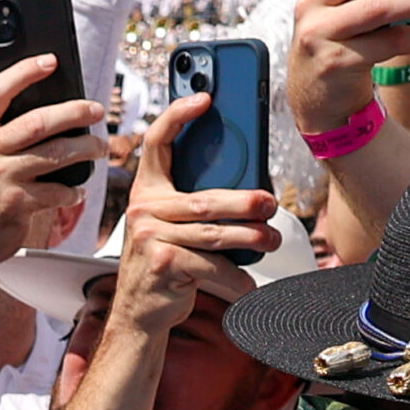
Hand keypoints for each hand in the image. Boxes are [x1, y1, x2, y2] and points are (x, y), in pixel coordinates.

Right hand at [0, 54, 106, 267]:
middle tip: (96, 110)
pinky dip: (73, 191)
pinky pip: (57, 190)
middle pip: (37, 121)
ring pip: (54, 153)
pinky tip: (78, 190)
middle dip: (74, 112)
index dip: (25, 71)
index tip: (51, 61)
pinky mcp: (14, 204)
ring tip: (99, 147)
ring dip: (86, 148)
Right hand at [107, 93, 277, 334]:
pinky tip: (246, 282)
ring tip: (269, 240)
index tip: (204, 98)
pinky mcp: (162, 264)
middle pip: (205, 199)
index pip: (157, 143)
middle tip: (270, 205)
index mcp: (147, 191)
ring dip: (251, 239)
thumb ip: (194, 202)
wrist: (139, 311)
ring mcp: (150, 238)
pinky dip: (235, 277)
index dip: (178, 115)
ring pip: (214, 233)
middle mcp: (143, 210)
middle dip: (245, 203)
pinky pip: (211, 266)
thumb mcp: (172, 224)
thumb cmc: (164, 263)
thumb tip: (249, 188)